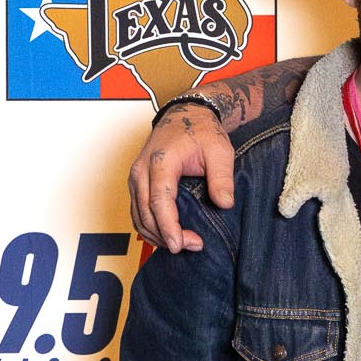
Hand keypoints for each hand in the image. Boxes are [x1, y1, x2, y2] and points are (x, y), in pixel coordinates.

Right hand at [129, 105, 234, 252]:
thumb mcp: (220, 150)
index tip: (180, 244)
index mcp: (160, 161)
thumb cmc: (201, 131)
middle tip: (192, 246)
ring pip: (138, 216)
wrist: (185, 115)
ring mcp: (135, 178)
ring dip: (157, 235)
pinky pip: (137, 212)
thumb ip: (222, 177)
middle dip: (166, 235)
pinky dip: (150, 228)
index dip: (168, 226)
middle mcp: (141, 171)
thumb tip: (225, 203)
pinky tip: (168, 236)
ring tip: (183, 244)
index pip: (158, 201)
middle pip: (145, 213)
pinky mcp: (136, 183)